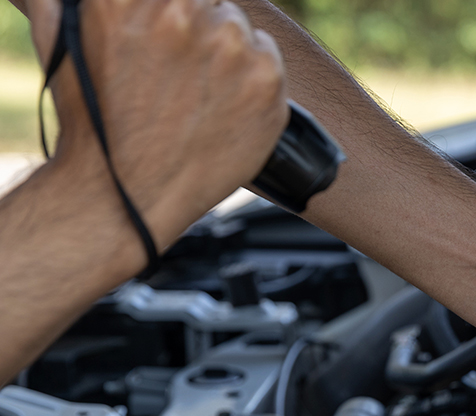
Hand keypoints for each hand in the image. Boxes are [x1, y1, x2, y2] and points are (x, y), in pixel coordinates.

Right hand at [23, 0, 288, 262]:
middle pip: (210, 2)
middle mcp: (183, 11)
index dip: (175, 11)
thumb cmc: (93, 122)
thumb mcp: (63, 38)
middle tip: (184, 72)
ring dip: (226, 53)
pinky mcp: (265, 81)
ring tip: (199, 94)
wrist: (125, 193)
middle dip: (198, 27)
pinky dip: (253, 79)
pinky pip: (268, 58)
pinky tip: (225, 107)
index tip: (172, 32)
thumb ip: (75, 0)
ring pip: (238, 27)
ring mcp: (230, 47)